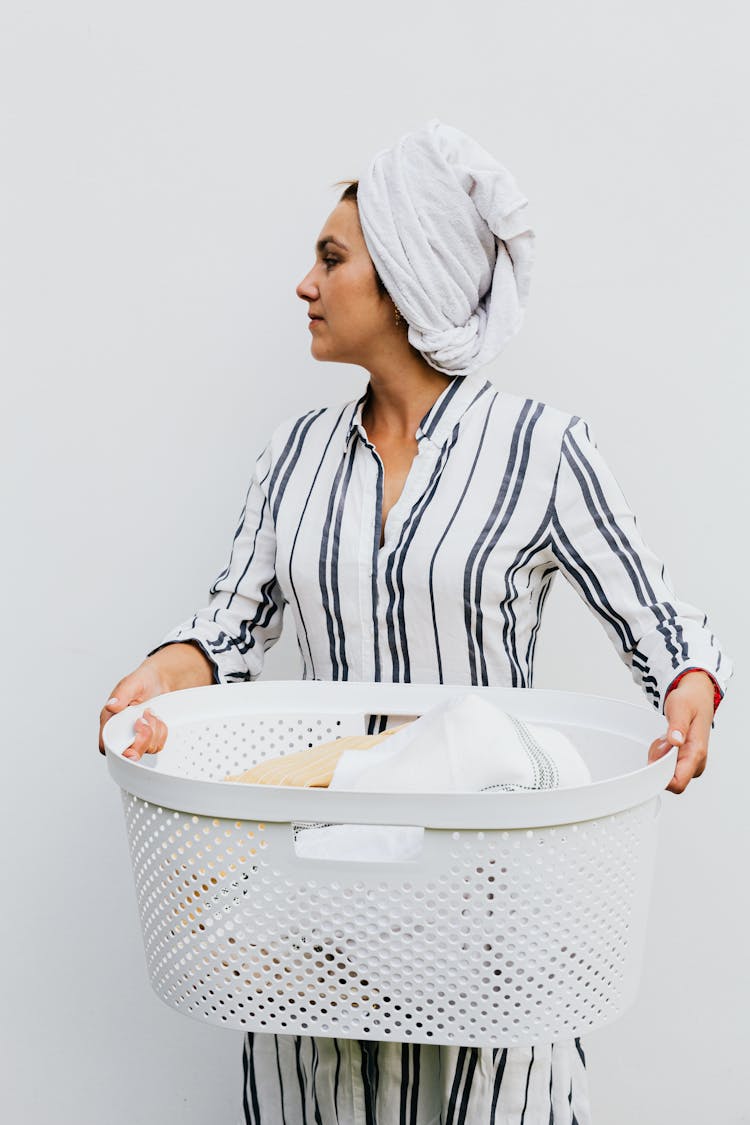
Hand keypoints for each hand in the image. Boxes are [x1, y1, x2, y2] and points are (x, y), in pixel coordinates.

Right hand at [98, 660, 169, 760]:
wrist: (160, 681)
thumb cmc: (142, 680)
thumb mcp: (132, 683)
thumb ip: (121, 694)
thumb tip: (111, 705)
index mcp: (110, 720)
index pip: (107, 745)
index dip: (117, 752)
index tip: (131, 749)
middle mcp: (122, 731)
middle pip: (128, 753)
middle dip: (142, 739)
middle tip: (145, 719)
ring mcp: (137, 736)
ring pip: (147, 749)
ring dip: (154, 731)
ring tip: (151, 713)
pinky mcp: (150, 737)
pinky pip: (158, 745)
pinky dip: (162, 732)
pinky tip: (158, 719)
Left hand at [647, 670, 715, 793]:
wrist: (697, 697)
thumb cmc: (690, 701)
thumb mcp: (680, 707)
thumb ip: (678, 725)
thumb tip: (676, 741)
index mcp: (697, 752)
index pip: (678, 783)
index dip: (660, 780)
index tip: (650, 764)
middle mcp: (696, 762)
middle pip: (669, 779)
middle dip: (657, 763)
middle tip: (661, 741)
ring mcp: (691, 762)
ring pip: (666, 773)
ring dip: (659, 757)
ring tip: (665, 738)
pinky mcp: (686, 760)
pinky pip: (666, 766)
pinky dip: (661, 755)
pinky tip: (666, 742)